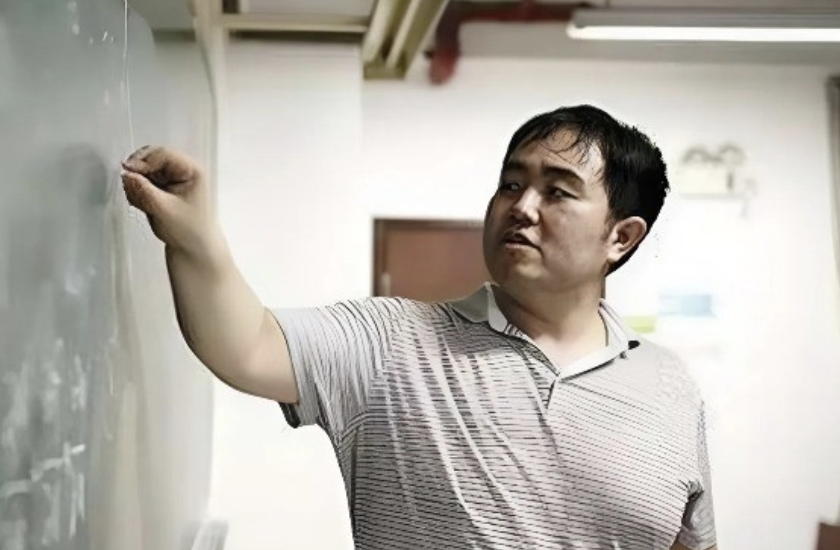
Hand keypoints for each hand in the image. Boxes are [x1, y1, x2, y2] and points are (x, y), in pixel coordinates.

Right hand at [121, 146, 222, 261]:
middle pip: (152, 158)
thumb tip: (127, 175)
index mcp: (193, 171)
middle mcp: (184, 171)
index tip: (128, 171)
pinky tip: (143, 204)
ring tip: (141, 201)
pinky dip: (138, 190)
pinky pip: (144, 181)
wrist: (194, 248)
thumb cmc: (191, 231)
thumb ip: (143, 191)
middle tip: (131, 186)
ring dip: (137, 182)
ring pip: (145, 169)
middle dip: (139, 172)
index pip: (163, 155)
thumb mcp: (164, 210)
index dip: (142, 161)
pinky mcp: (164, 187)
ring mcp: (173, 179)